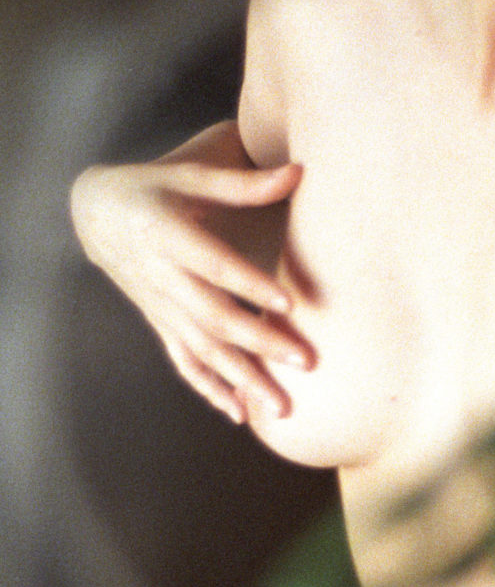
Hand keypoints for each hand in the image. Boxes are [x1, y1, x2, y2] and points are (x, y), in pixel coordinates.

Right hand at [70, 124, 310, 423]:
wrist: (96, 214)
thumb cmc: (152, 187)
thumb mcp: (190, 175)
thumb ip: (242, 182)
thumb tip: (298, 173)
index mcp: (167, 235)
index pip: (214, 265)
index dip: (249, 285)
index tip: (289, 305)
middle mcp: (161, 277)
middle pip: (212, 317)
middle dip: (259, 343)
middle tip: (305, 361)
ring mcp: (158, 306)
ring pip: (202, 349)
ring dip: (242, 380)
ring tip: (283, 406)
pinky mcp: (158, 321)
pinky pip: (183, 360)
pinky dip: (210, 388)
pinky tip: (240, 413)